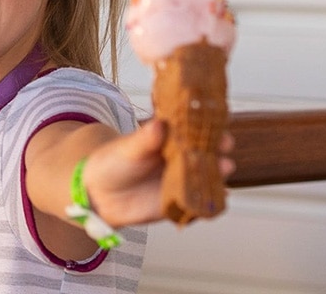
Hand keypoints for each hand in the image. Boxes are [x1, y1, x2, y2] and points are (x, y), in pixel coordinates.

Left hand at [81, 120, 235, 226]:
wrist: (100, 193)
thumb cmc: (115, 162)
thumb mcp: (128, 148)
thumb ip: (144, 139)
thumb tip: (159, 125)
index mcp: (172, 139)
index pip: (196, 129)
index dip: (209, 126)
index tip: (217, 123)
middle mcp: (183, 159)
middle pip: (208, 152)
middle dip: (220, 148)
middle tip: (224, 145)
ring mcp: (185, 181)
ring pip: (208, 176)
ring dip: (220, 172)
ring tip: (225, 167)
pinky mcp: (183, 202)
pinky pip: (201, 201)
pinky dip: (212, 199)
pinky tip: (221, 196)